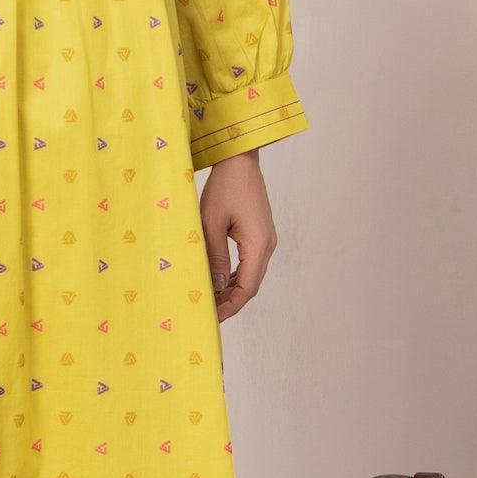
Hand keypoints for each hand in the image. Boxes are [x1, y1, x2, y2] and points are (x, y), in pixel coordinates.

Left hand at [200, 150, 276, 319]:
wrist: (240, 160)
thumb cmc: (224, 187)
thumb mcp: (211, 223)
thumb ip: (214, 257)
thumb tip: (216, 287)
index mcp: (258, 245)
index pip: (247, 288)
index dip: (231, 306)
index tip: (213, 317)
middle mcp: (267, 245)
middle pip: (252, 285)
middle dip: (231, 301)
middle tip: (209, 312)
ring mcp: (266, 239)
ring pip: (252, 275)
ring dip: (234, 289)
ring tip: (212, 299)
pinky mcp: (261, 233)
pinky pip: (251, 262)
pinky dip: (237, 275)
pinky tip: (221, 280)